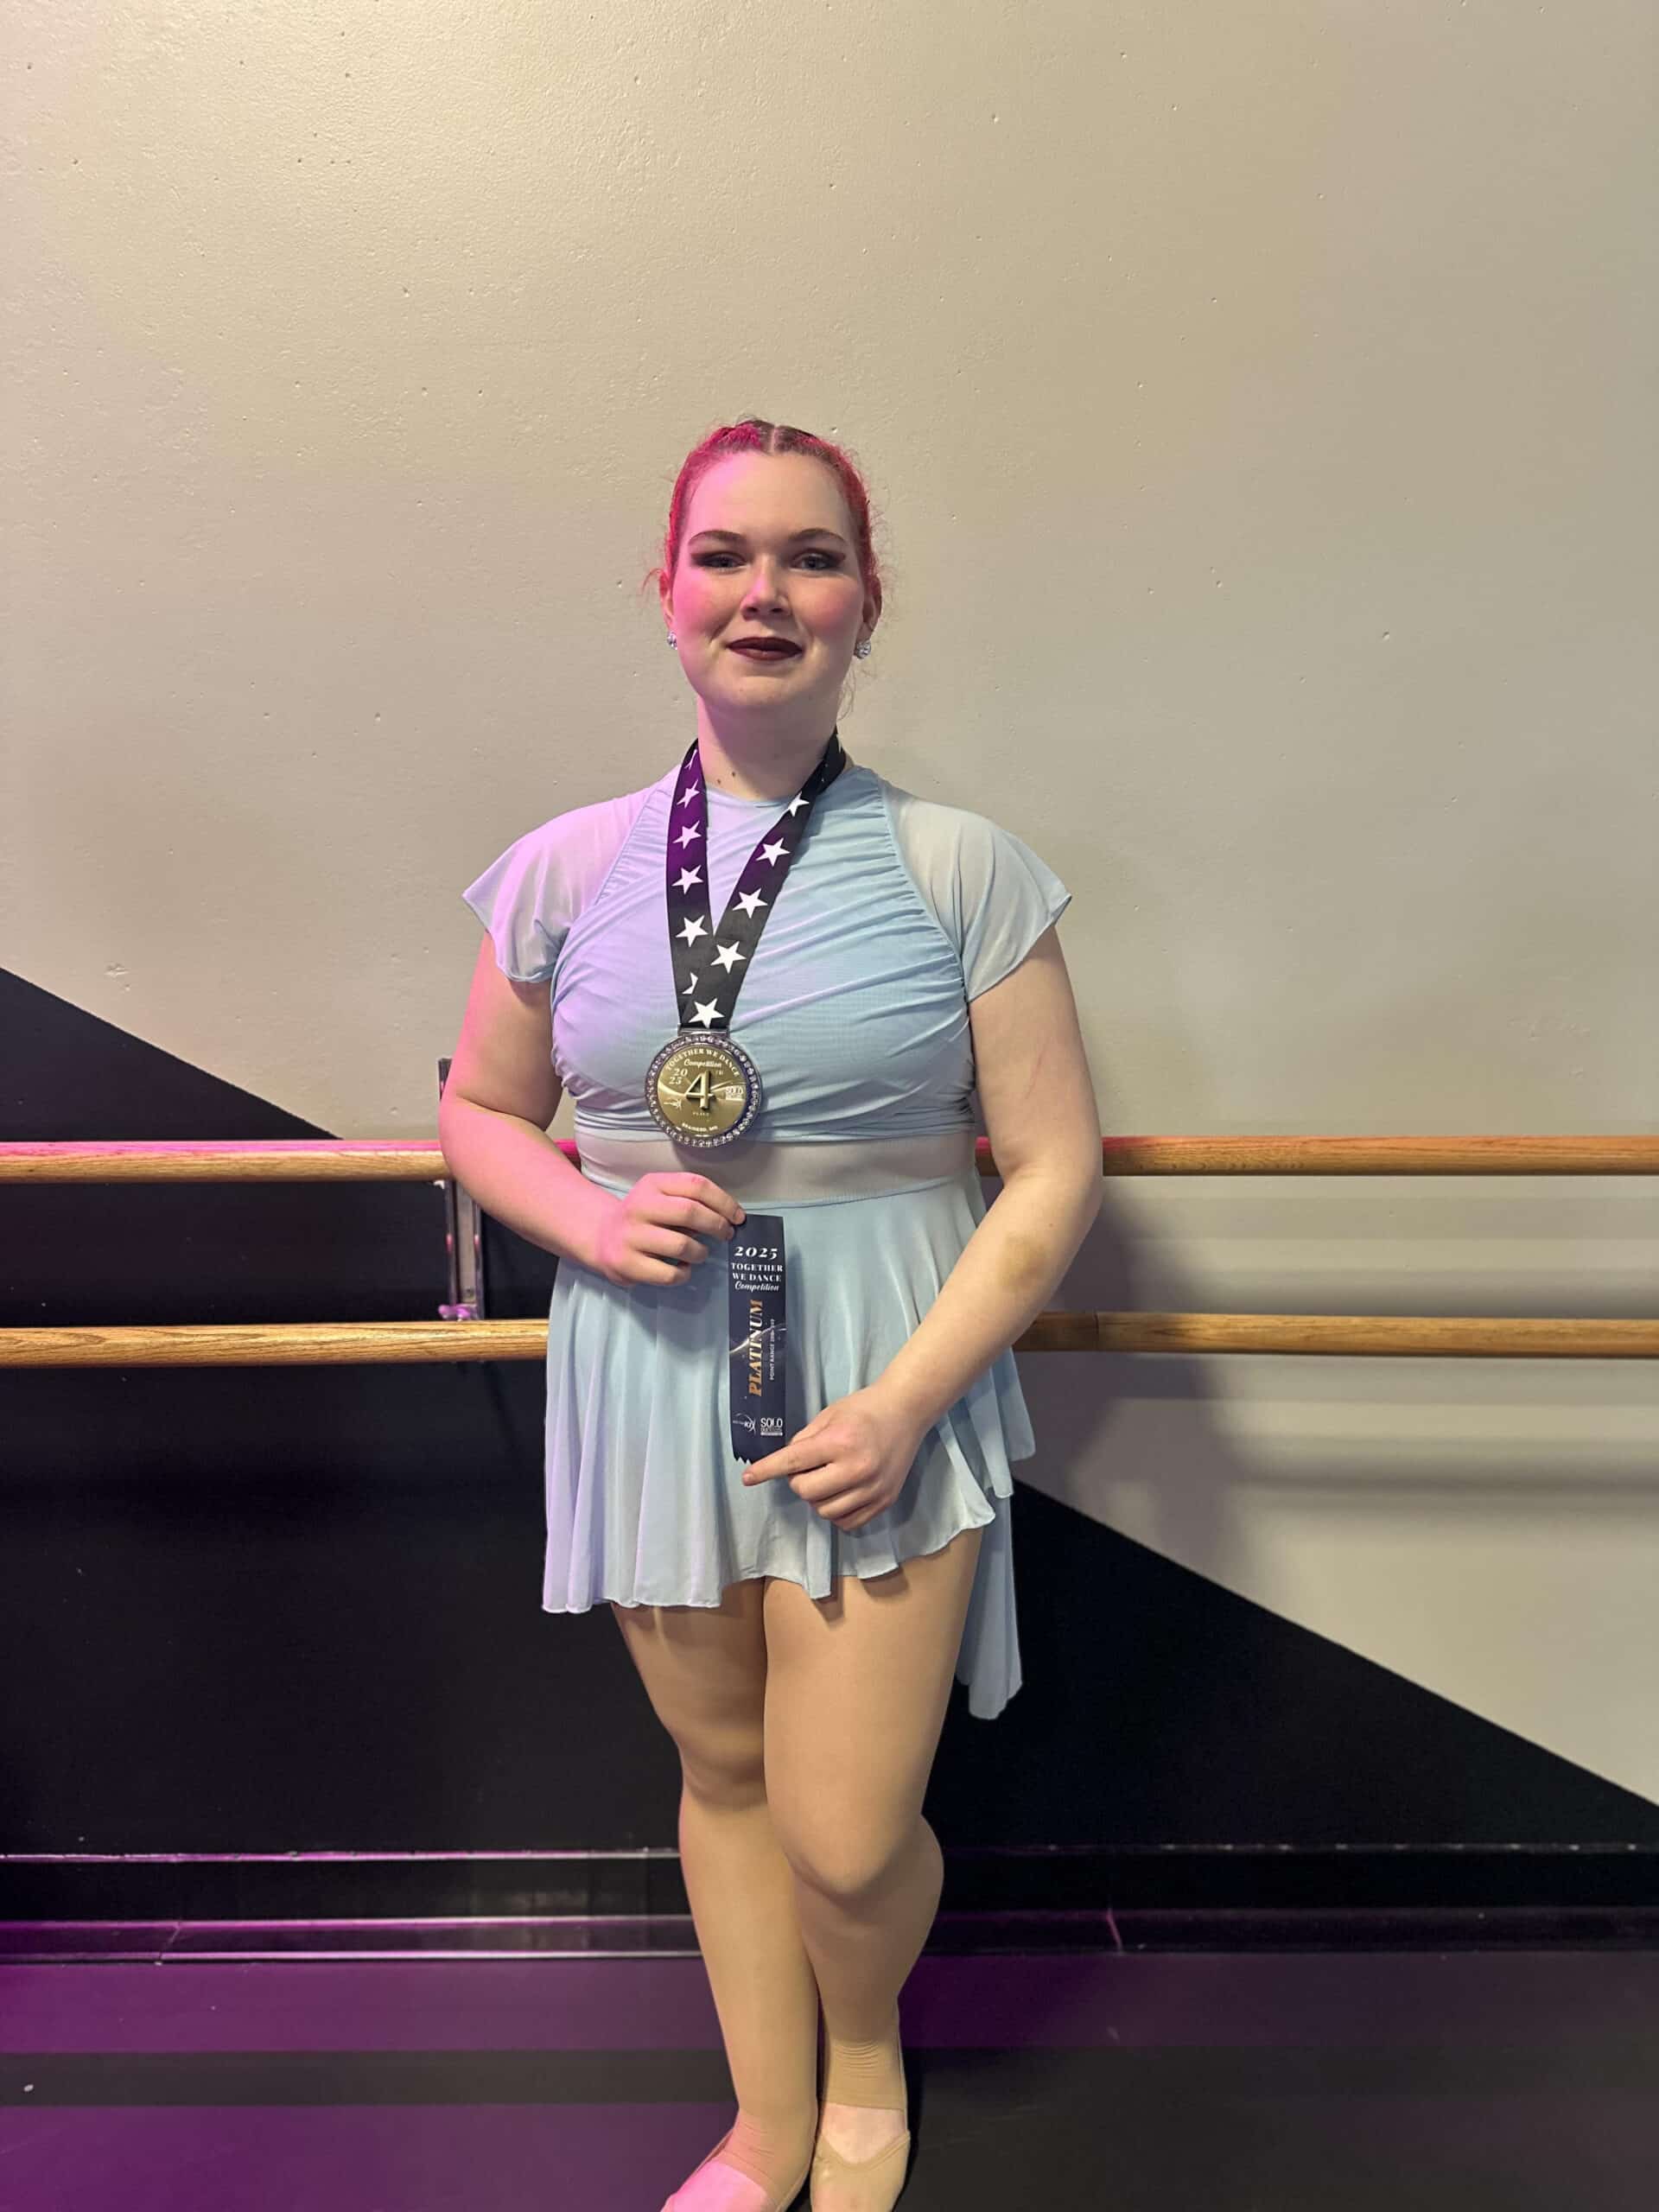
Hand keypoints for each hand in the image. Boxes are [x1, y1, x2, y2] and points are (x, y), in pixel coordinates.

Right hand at [592, 1172, 745, 1287]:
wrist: (601, 1236)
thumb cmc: (644, 1217)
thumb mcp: (661, 1197)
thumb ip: (690, 1201)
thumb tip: (730, 1218)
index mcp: (652, 1184)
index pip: (696, 1185)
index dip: (723, 1201)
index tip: (738, 1217)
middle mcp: (639, 1206)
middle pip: (690, 1212)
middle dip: (717, 1225)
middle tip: (726, 1235)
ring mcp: (630, 1236)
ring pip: (682, 1245)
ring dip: (700, 1252)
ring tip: (699, 1253)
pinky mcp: (626, 1264)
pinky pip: (669, 1273)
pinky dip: (684, 1273)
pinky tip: (682, 1268)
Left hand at [741, 1384, 929, 1531]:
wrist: (907, 1412)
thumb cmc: (864, 1408)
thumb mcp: (829, 1414)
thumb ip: (804, 1440)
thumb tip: (787, 1465)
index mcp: (840, 1442)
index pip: (793, 1461)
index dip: (767, 1470)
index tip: (747, 1478)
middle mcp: (857, 1469)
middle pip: (805, 1492)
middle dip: (798, 1480)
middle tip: (809, 1466)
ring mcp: (873, 1489)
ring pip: (824, 1511)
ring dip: (817, 1498)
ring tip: (827, 1478)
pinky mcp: (884, 1501)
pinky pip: (847, 1522)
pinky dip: (836, 1511)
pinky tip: (840, 1493)